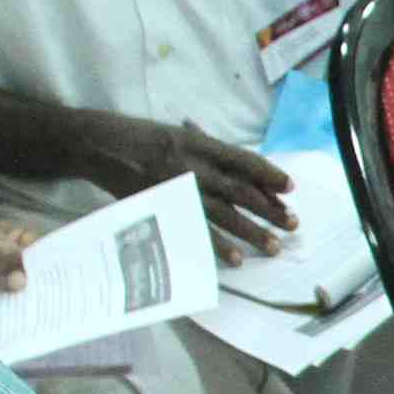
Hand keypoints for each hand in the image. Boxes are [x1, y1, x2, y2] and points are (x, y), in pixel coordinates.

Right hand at [101, 113, 298, 254]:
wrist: (100, 145)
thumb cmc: (140, 138)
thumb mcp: (178, 134)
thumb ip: (207, 151)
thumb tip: (241, 173)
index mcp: (200, 143)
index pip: (244, 160)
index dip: (269, 174)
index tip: (291, 188)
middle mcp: (194, 165)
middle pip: (241, 190)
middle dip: (270, 208)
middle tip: (294, 223)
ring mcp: (179, 188)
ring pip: (224, 214)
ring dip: (252, 232)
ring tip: (274, 247)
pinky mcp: (164, 208)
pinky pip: (196, 230)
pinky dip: (217, 246)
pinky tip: (236, 259)